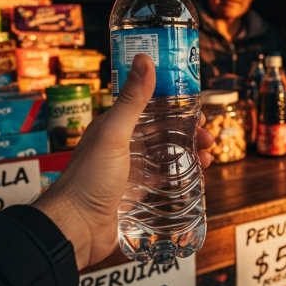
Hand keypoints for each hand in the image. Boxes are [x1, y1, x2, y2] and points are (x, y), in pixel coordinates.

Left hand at [34, 54, 213, 269]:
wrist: (75, 228)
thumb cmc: (89, 179)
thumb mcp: (114, 134)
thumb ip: (132, 99)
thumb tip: (144, 58)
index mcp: (114, 126)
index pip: (150, 106)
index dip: (175, 104)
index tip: (198, 106)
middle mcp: (123, 145)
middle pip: (163, 131)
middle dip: (188, 131)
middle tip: (209, 136)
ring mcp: (130, 170)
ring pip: (166, 155)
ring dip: (189, 153)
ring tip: (208, 157)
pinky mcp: (136, 193)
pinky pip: (163, 179)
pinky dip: (181, 175)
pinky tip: (196, 176)